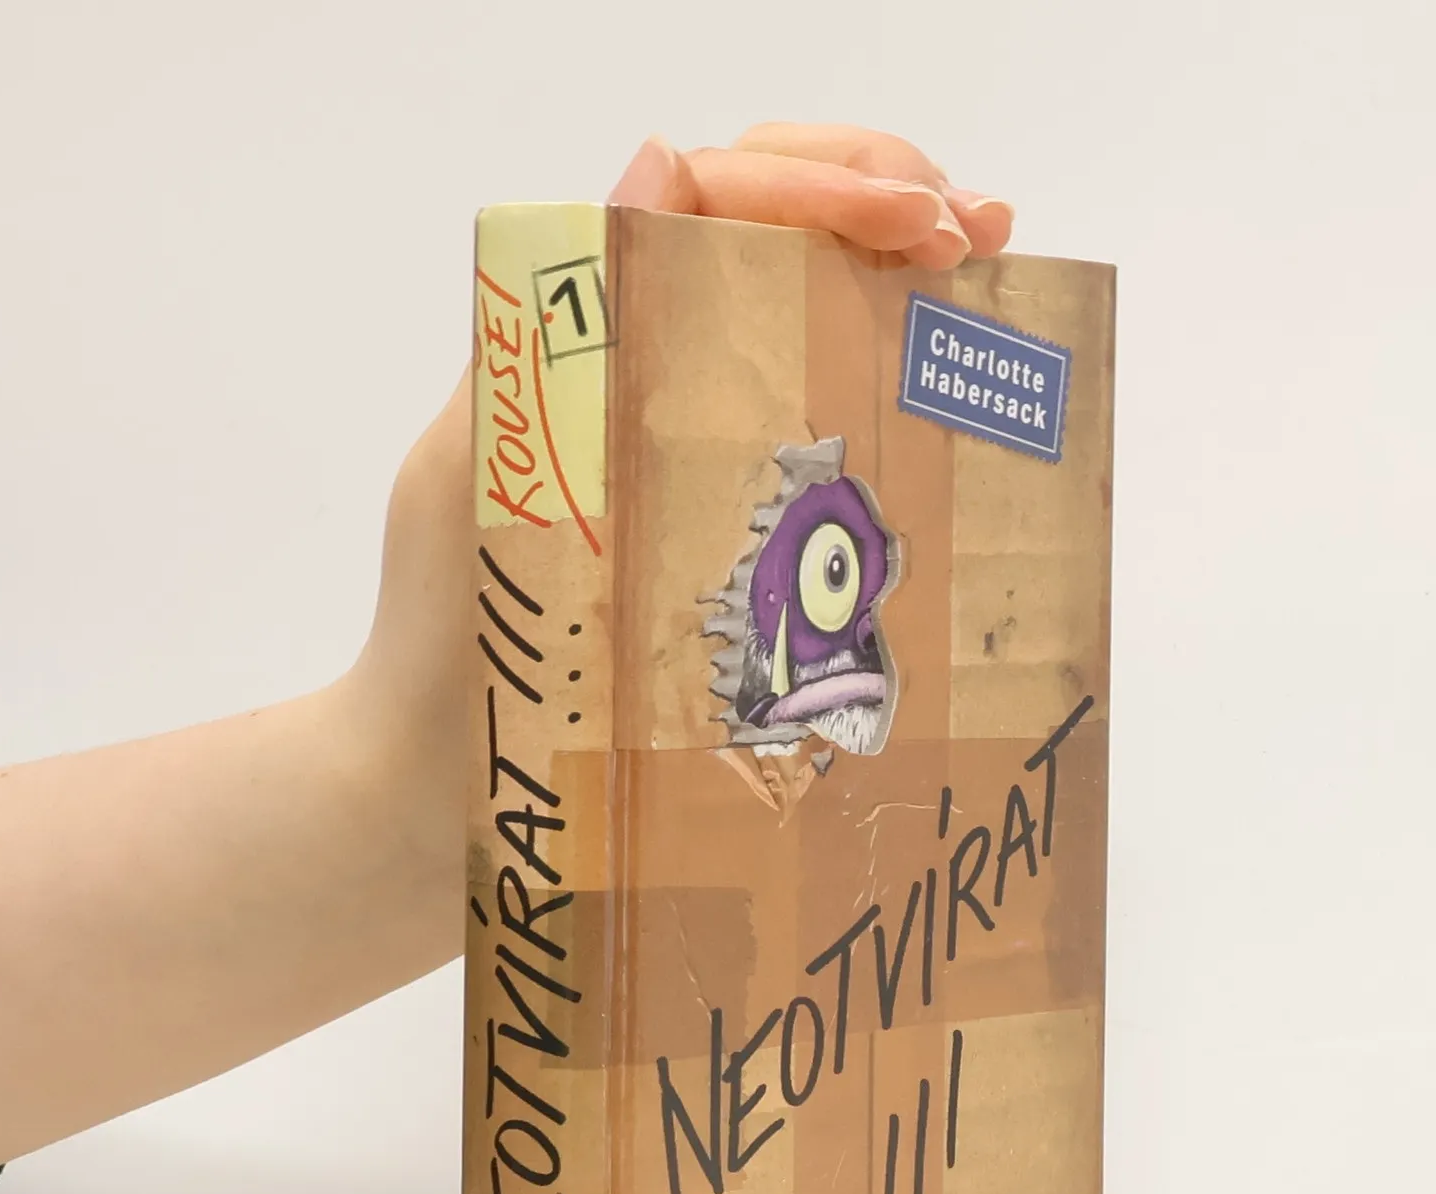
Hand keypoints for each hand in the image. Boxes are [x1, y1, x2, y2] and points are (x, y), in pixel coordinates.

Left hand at [345, 122, 1016, 876]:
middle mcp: (645, 370)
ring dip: (900, 273)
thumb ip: (555, 334)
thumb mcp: (487, 475)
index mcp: (583, 337)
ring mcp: (693, 447)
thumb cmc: (450, 647)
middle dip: (887, 203)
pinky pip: (813, 422)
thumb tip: (659, 162)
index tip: (921, 224)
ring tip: (990, 274)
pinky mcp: (727, 529)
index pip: (718, 197)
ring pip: (806, 308)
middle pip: (778, 229)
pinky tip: (953, 384)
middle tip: (978, 239)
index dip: (827, 185)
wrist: (445, 789)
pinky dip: (888, 381)